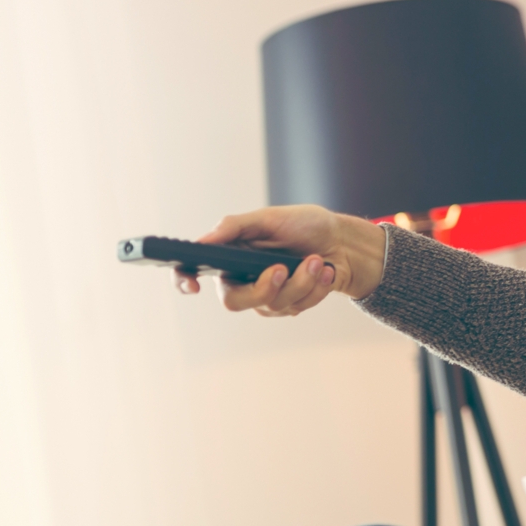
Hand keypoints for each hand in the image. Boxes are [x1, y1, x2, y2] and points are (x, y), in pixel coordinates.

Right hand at [173, 205, 386, 314]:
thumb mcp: (268, 217)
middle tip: (282, 269)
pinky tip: (325, 270)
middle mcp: (242, 279)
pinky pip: (299, 307)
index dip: (183, 281)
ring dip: (301, 281)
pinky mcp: (291, 305)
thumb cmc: (304, 224)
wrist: (342, 240)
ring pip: (274, 305)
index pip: (192, 273)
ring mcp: (267, 296)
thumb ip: (234, 227)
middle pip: (234, 301)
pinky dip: (316, 287)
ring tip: (315, 260)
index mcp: (229, 255)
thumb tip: (202, 241)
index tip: (193, 285)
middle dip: (263, 288)